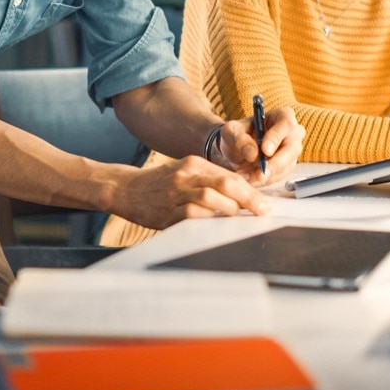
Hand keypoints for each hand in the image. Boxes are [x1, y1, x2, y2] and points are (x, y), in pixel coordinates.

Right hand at [117, 156, 268, 229]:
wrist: (125, 188)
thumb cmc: (159, 183)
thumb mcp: (184, 173)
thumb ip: (209, 181)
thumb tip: (240, 195)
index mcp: (193, 164)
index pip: (229, 176)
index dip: (250, 190)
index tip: (264, 202)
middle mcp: (186, 175)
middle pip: (225, 184)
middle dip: (249, 199)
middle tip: (262, 211)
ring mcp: (176, 192)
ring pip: (211, 198)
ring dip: (229, 210)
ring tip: (237, 218)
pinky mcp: (167, 212)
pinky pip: (192, 215)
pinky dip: (207, 220)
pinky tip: (214, 225)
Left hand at [214, 107, 302, 186]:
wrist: (234, 150)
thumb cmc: (236, 135)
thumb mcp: (231, 132)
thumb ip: (240, 139)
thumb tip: (253, 154)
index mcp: (282, 116)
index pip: (286, 124)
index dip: (276, 137)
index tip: (265, 150)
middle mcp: (291, 133)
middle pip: (291, 148)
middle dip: (274, 163)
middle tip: (259, 173)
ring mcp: (291, 151)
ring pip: (286, 165)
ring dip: (266, 174)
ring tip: (246, 176)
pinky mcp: (287, 167)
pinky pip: (279, 176)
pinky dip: (264, 180)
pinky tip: (250, 179)